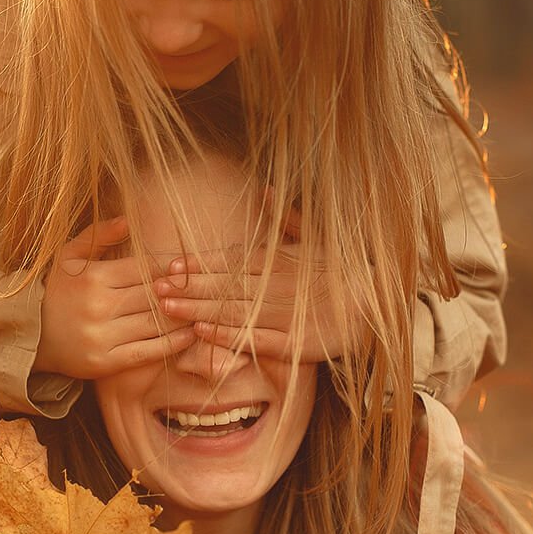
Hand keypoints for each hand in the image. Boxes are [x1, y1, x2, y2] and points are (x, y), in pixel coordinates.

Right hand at [35, 216, 198, 379]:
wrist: (33, 337)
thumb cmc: (59, 291)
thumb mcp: (69, 256)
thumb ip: (98, 235)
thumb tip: (127, 218)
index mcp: (93, 277)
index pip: (144, 268)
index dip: (171, 268)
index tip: (189, 267)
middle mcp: (97, 306)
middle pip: (154, 296)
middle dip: (181, 291)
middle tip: (206, 288)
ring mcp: (102, 336)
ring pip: (155, 323)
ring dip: (183, 316)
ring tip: (203, 309)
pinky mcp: (105, 362)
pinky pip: (148, 352)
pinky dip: (173, 344)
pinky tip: (190, 335)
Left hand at [153, 198, 358, 362]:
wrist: (378, 307)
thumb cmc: (343, 272)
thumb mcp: (318, 239)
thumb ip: (287, 218)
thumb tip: (263, 190)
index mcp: (279, 262)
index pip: (229, 262)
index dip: (198, 265)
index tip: (169, 266)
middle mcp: (276, 286)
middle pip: (224, 287)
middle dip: (188, 287)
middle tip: (154, 289)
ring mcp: (284, 315)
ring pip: (233, 311)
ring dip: (199, 309)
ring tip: (169, 308)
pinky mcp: (294, 343)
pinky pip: (255, 339)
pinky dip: (228, 335)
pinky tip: (203, 332)